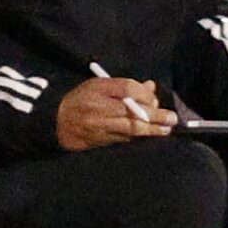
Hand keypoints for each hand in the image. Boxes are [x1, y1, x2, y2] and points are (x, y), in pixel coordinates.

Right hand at [57, 75, 176, 150]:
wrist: (55, 122)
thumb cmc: (80, 100)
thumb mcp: (98, 86)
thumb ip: (125, 86)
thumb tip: (150, 87)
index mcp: (97, 89)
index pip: (126, 89)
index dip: (144, 94)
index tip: (154, 98)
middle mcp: (98, 108)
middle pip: (132, 112)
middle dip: (155, 116)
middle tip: (172, 119)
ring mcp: (98, 126)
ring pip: (129, 129)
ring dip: (151, 131)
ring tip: (166, 130)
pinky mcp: (99, 141)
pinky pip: (123, 140)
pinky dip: (138, 139)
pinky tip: (150, 138)